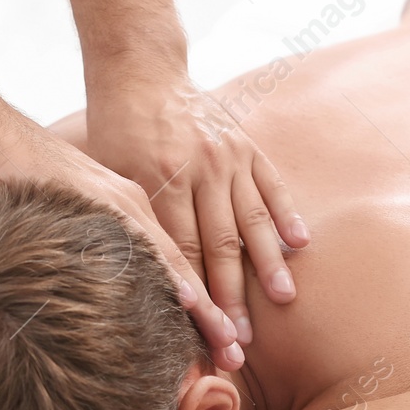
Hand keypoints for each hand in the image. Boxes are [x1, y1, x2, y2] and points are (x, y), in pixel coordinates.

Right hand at [0, 121, 247, 370]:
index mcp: (134, 209)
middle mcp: (135, 204)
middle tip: (237, 356)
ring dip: (204, 304)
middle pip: (189, 262)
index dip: (205, 305)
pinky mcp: (96, 199)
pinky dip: (166, 271)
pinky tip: (189, 297)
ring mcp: (117, 200)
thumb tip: (100, 299)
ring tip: (225, 339)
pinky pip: (138, 241)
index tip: (225, 344)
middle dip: (217, 314)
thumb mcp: (70, 217)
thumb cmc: (23, 181)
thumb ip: (92, 247)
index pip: (179, 261)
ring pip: (174, 256)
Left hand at [85, 76, 308, 345]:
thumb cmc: (115, 130)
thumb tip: (131, 283)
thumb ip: (127, 220)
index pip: (182, 253)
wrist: (141, 69)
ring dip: (267, 264)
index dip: (194, 299)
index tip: (203, 335)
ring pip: (251, 220)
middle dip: (232, 298)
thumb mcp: (108, 173)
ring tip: (284, 300)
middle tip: (242, 340)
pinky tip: (301, 244)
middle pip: (219, 246)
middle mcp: (198, 169)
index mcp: (158, 180)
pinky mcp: (246, 144)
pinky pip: (272, 184)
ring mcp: (227, 156)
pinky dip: (287, 214)